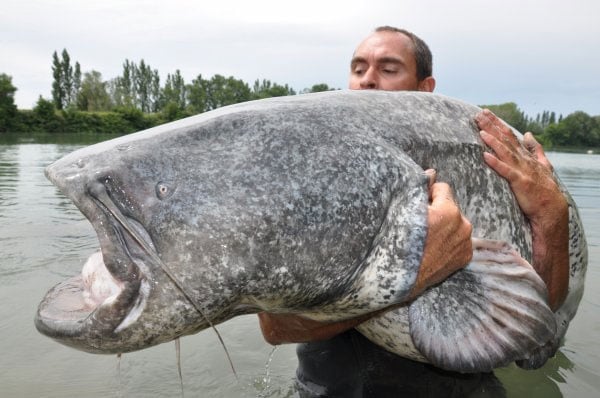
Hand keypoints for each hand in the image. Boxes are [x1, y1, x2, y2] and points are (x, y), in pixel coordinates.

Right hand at [258, 170, 472, 343]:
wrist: (390, 280)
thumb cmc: (391, 242)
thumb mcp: (401, 209)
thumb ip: (418, 189)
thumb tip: (431, 173)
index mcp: (449, 213)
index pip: (441, 188)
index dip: (424, 195)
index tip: (412, 206)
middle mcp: (462, 228)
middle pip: (449, 206)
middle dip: (435, 210)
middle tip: (413, 224)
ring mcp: (464, 246)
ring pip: (453, 223)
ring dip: (440, 225)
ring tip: (419, 238)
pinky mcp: (463, 259)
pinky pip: (456, 240)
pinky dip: (445, 240)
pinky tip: (428, 248)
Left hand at [476, 109, 568, 309]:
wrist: (552, 211)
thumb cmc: (543, 190)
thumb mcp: (540, 166)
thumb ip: (534, 150)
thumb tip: (528, 134)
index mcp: (526, 157)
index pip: (509, 137)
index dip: (497, 124)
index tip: (484, 113)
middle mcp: (524, 161)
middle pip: (506, 140)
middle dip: (492, 126)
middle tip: (478, 114)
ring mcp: (523, 171)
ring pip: (505, 152)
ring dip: (493, 141)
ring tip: (480, 130)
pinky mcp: (521, 183)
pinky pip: (506, 172)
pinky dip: (497, 163)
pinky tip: (485, 155)